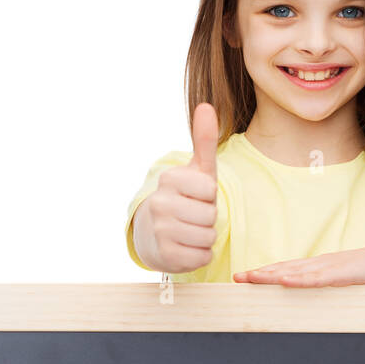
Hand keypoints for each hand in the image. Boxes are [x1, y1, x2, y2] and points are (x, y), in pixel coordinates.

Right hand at [141, 102, 218, 272]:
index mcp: (169, 179)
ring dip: (205, 237)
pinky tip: (186, 247)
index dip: (209, 198)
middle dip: (208, 219)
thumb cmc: (184, 198)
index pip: (210, 191)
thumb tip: (205, 106)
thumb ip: (204, 141)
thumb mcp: (196, 171)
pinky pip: (202, 257)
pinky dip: (200, 255)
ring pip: (208, 237)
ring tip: (190, 231)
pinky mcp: (165, 256)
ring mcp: (160, 231)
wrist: (154, 232)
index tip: (196, 197)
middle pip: (210, 217)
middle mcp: (160, 204)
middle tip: (193, 216)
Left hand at [233, 243, 364, 285]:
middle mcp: (322, 263)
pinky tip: (284, 281)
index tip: (247, 276)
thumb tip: (320, 291)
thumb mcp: (350, 280)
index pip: (289, 268)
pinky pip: (316, 279)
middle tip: (237, 277)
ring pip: (295, 271)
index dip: (267, 272)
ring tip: (251, 278)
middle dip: (260, 273)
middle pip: (285, 268)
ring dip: (271, 275)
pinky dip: (299, 280)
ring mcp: (331, 267)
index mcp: (323, 266)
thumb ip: (334, 284)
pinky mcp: (343, 274)